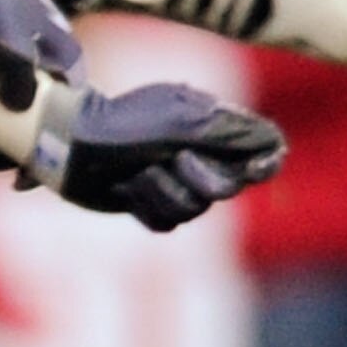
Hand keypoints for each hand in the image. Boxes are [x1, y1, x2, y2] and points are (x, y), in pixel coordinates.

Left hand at [46, 82, 286, 231]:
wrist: (71, 147)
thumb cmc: (124, 127)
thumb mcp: (182, 123)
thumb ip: (231, 134)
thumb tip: (275, 145)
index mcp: (212, 125)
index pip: (260, 149)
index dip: (262, 163)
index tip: (254, 169)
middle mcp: (199, 152)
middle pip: (230, 187)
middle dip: (200, 179)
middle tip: (173, 159)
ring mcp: (176, 179)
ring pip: (197, 209)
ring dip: (164, 192)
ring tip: (139, 172)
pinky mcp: (152, 203)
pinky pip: (168, 223)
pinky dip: (147, 207)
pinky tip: (128, 188)